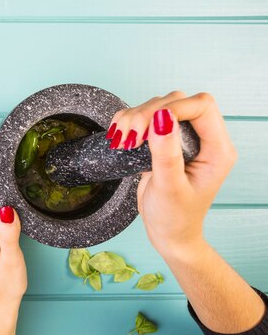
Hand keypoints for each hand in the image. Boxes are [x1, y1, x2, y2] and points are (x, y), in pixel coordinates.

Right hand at [106, 91, 237, 256]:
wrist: (168, 233)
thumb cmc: (174, 218)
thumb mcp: (169, 188)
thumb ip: (167, 153)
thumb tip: (162, 118)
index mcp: (217, 149)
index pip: (201, 106)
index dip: (173, 108)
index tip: (147, 128)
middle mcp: (202, 139)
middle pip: (176, 101)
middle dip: (147, 113)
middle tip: (129, 138)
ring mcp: (182, 139)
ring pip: (158, 107)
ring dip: (134, 118)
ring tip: (120, 141)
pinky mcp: (164, 142)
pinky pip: (146, 118)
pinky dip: (128, 122)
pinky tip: (118, 137)